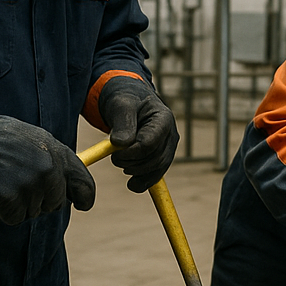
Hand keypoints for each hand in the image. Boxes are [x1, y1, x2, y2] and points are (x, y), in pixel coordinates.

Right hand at [0, 116, 94, 224]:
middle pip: (56, 204)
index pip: (84, 184)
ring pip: (34, 212)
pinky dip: (4, 212)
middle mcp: (50, 170)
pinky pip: (15, 218)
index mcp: (60, 154)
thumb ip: (57, 161)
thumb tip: (71, 187)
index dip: (85, 198)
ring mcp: (30, 183)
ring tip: (6, 182)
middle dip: (42, 201)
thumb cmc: (3, 139)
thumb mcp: (39, 140)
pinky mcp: (11, 196)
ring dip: (20, 205)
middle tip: (21, 186)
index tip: (82, 205)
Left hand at [98, 77, 178, 191]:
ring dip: (136, 172)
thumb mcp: (121, 105)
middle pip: (155, 159)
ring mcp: (169, 148)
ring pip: (156, 170)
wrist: (130, 103)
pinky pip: (156, 175)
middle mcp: (171, 135)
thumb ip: (122, 122)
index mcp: (163, 119)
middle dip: (132, 163)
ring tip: (121, 163)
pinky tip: (132, 184)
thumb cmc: (126, 100)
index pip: (150, 144)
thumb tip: (121, 143)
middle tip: (115, 158)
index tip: (114, 153)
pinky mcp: (162, 158)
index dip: (131, 153)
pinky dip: (143, 183)